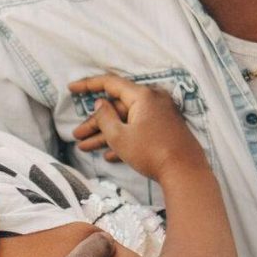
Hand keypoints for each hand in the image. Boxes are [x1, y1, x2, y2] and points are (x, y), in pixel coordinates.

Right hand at [68, 73, 203, 179]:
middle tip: (77, 136)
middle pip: (117, 108)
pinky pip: (139, 131)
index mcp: (143, 96)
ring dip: (106, 135)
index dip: (88, 85)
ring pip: (127, 122)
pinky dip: (124, 141)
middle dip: (95, 123)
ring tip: (84, 148)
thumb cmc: (151, 152)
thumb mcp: (120, 136)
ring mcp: (160, 116)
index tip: (71, 89)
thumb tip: (100, 103)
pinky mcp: (164, 131)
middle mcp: (153, 101)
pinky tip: (108, 156)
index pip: (110, 83)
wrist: (185, 173)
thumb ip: (105, 117)